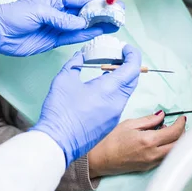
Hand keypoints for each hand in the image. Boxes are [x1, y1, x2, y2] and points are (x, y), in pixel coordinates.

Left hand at [0, 0, 104, 55]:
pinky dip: (87, 36)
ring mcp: (58, 26)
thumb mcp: (38, 12)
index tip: (112, 2)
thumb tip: (81, 23)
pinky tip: (99, 33)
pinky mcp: (55, 40)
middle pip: (85, 13)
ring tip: (114, 25)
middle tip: (118, 16)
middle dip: (101, 14)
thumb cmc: (14, 15)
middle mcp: (60, 12)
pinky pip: (74, 37)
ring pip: (82, 26)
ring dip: (97, 26)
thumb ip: (61, 18)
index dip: (97, 1)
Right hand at [31, 45, 141, 165]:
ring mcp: (115, 115)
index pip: (133, 68)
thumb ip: (75, 63)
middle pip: (133, 80)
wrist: (58, 142)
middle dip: (129, 65)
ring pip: (126, 92)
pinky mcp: (109, 124)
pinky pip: (119, 102)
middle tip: (117, 56)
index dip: (132, 55)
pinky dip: (115, 91)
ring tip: (106, 71)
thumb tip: (80, 56)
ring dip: (122, 79)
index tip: (125, 48)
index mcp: (110, 89)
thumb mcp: (64, 79)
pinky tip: (100, 88)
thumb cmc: (61, 111)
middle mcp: (118, 102)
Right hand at [88, 112, 185, 176]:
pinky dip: (169, 149)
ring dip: (177, 142)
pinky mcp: (149, 168)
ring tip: (171, 132)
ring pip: (174, 153)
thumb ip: (148, 120)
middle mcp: (154, 153)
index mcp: (149, 140)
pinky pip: (165, 158)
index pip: (173, 132)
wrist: (102, 159)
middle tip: (180, 125)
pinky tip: (162, 142)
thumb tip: (162, 115)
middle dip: (183, 134)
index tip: (182, 118)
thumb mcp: (129, 124)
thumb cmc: (113, 139)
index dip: (181, 124)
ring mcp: (152, 163)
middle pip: (178, 145)